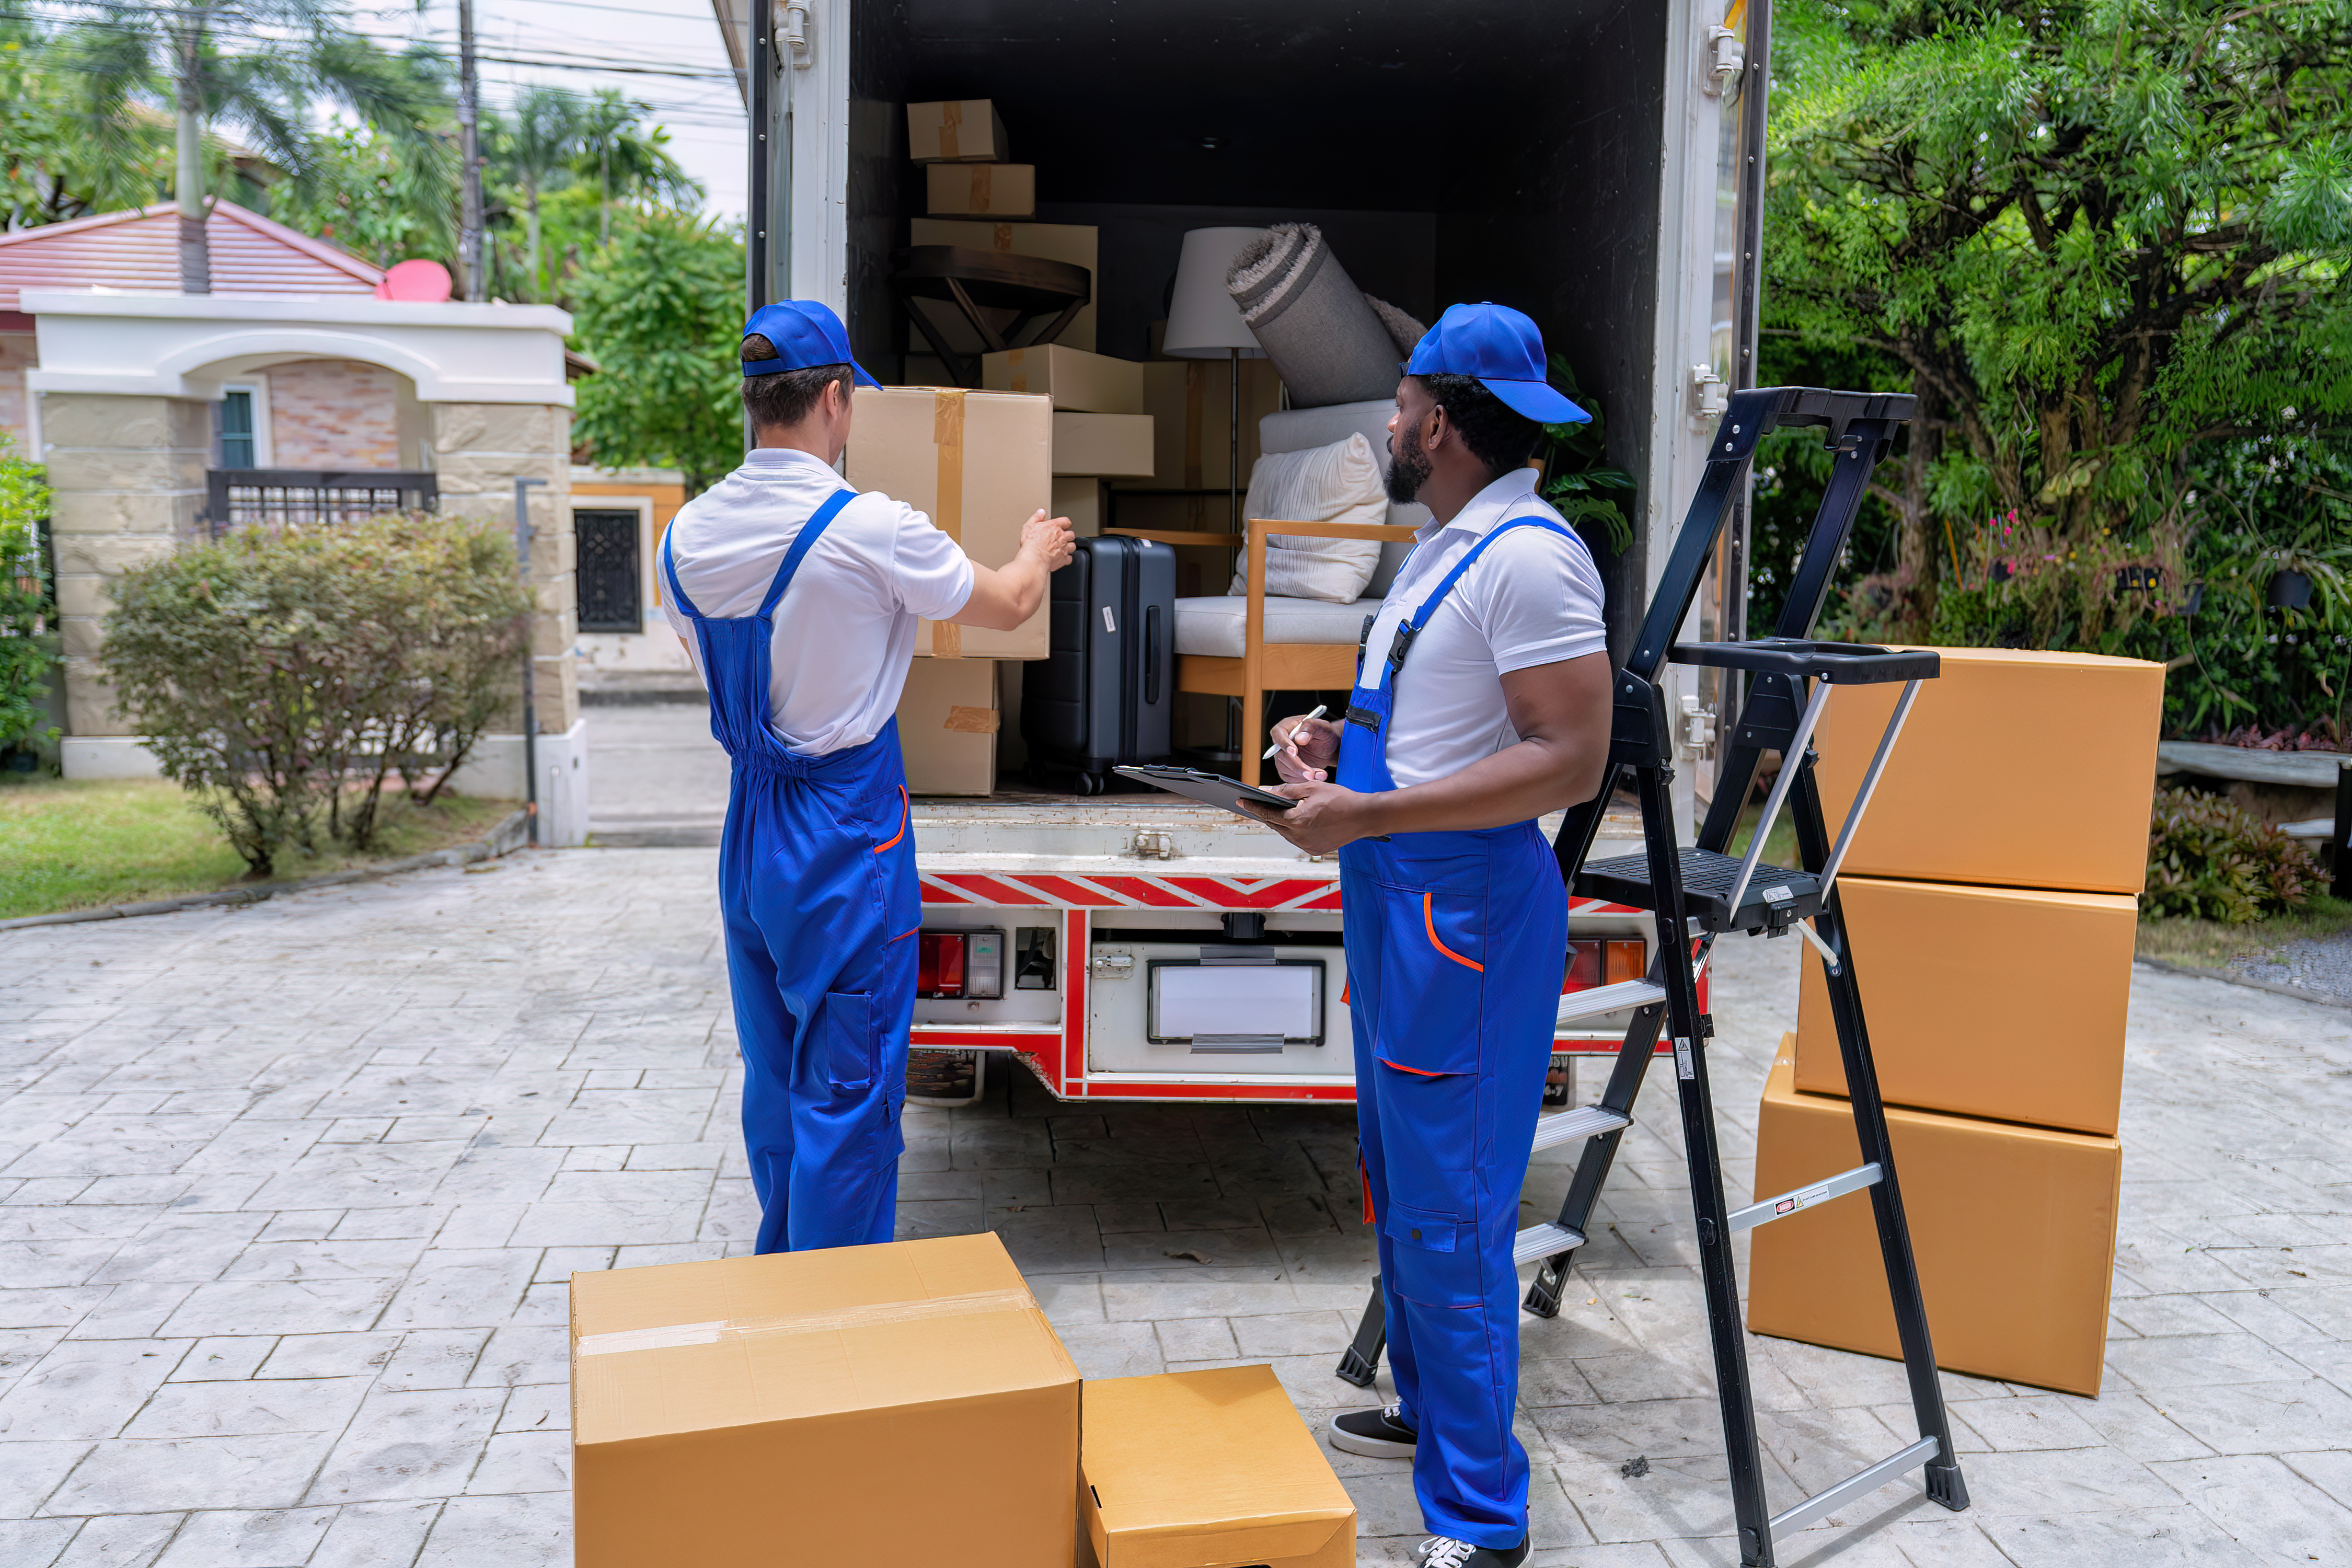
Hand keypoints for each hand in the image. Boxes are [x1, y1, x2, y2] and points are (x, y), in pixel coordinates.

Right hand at [1020, 509, 1076, 572]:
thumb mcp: (1029, 526)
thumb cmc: (1031, 544)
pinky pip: (1069, 558)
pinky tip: (1060, 559)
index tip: (1063, 525)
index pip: (1066, 521)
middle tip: (1061, 539)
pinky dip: (1066, 559)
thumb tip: (1041, 512)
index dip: (1065, 524)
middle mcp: (1061, 537)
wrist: (1035, 558)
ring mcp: (1064, 548)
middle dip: (1067, 536)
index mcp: (1054, 527)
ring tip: (1061, 549)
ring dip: (1068, 547)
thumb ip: (1036, 518)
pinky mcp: (1064, 559)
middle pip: (1071, 534)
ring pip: (1072, 546)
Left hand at [1241, 780, 1380, 854]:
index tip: (1241, 801)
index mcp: (1297, 820)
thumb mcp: (1312, 788)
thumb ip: (1286, 790)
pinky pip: (1296, 840)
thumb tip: (1266, 791)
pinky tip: (1293, 821)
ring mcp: (1307, 846)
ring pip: (1285, 833)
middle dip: (1264, 814)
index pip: (1267, 813)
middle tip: (1254, 804)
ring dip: (1279, 822)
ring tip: (1273, 811)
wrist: (1364, 816)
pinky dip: (1292, 830)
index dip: (1253, 806)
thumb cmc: (1341, 799)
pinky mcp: (1315, 850)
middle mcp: (1300, 837)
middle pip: (1274, 825)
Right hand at [1269, 714, 1341, 783]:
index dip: (1285, 744)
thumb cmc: (1324, 733)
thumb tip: (1299, 738)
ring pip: (1285, 769)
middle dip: (1297, 766)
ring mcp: (1282, 757)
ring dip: (1303, 775)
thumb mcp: (1321, 726)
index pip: (1278, 735)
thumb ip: (1311, 727)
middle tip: (1310, 774)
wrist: (1328, 748)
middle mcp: (1281, 743)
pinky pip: (1289, 778)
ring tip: (1321, 774)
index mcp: (1285, 727)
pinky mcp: (1286, 769)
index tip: (1294, 752)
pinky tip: (1315, 777)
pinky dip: (1302, 780)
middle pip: (1282, 756)